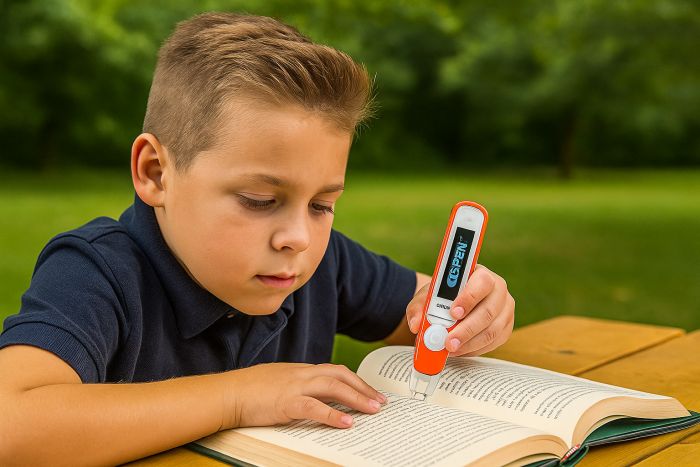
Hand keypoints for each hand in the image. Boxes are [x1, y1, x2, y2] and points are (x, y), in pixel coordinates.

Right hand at [224, 362, 385, 429]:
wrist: (227, 393)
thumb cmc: (248, 390)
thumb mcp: (278, 382)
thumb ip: (298, 385)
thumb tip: (316, 397)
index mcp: (300, 370)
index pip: (335, 370)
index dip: (355, 380)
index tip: (369, 391)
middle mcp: (301, 374)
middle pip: (340, 375)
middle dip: (363, 388)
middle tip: (380, 401)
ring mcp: (295, 386)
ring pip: (334, 387)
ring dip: (357, 398)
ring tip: (373, 410)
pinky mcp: (287, 402)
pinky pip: (315, 407)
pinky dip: (334, 415)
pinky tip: (347, 423)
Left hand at [406, 265, 513, 356]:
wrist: (452, 303)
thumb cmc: (441, 296)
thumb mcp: (426, 297)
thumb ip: (418, 307)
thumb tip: (416, 325)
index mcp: (481, 274)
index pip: (482, 282)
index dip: (468, 298)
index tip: (452, 313)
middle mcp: (498, 290)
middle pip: (488, 311)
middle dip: (466, 330)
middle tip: (448, 342)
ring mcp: (505, 310)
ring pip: (492, 330)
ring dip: (469, 343)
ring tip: (450, 349)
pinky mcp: (505, 328)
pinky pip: (493, 342)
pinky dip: (475, 349)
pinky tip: (459, 350)